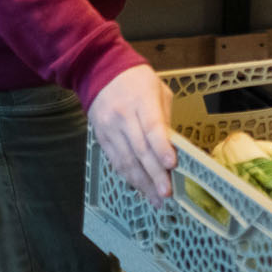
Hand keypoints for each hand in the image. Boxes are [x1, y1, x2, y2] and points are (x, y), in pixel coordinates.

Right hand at [87, 64, 176, 203]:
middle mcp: (122, 116)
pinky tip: (140, 187)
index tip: (172, 165)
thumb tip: (172, 145)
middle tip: (167, 193)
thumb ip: (165, 116)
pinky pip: (115, 161)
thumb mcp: (158, 89)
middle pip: (139, 149)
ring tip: (156, 199)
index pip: (151, 127)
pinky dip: (128, 177)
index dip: (161, 147)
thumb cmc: (137, 80)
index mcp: (141, 100)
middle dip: (154, 174)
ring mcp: (109, 129)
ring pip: (125, 161)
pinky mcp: (101, 139)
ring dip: (142, 183)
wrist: (99, 72)